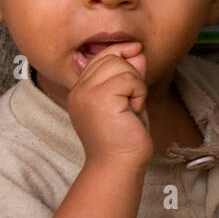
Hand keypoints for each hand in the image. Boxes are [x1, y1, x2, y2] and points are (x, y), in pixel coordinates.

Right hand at [66, 41, 151, 169]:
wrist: (119, 165)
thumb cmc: (125, 139)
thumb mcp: (128, 100)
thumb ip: (130, 76)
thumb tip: (137, 51)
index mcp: (81, 91)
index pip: (100, 57)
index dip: (120, 51)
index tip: (136, 51)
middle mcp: (80, 90)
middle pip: (110, 57)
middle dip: (130, 73)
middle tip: (133, 99)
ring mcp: (87, 94)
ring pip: (120, 65)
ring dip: (136, 84)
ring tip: (132, 107)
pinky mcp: (100, 99)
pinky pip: (128, 80)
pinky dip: (139, 93)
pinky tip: (133, 111)